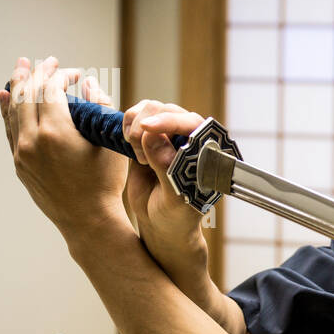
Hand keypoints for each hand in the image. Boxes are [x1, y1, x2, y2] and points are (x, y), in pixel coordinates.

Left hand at [0, 56, 127, 242]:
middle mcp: (32, 140)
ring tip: (20, 68)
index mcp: (56, 132)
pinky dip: (6, 109)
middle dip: (37, 74)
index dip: (61, 75)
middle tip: (45, 61)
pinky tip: (4, 96)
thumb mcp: (109, 142)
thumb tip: (87, 83)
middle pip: (28, 95)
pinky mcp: (19, 163)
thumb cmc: (105, 182)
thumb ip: (99, 107)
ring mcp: (22, 152)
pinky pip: (9, 129)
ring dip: (17, 86)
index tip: (75, 71)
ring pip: (13, 110)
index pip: (51, 89)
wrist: (88, 220)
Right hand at [96, 87, 207, 266]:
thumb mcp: (174, 197)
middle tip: (141, 157)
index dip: (170, 121)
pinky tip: (130, 146)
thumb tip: (152, 135)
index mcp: (206, 150)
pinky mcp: (147, 138)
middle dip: (148, 126)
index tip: (148, 128)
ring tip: (140, 158)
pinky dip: (127, 126)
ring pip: (149, 109)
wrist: (161, 224)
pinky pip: (135, 118)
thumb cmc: (177, 215)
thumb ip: (166, 167)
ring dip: (136, 126)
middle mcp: (189, 138)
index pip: (192, 123)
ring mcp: (167, 135)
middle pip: (167, 110)